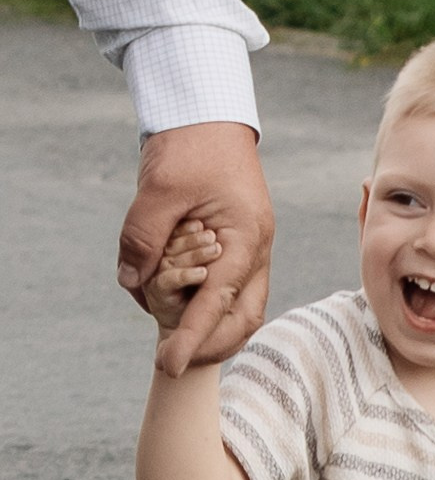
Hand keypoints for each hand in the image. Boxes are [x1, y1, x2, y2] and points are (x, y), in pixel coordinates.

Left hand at [117, 122, 273, 375]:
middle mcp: (256, 248)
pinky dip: (210, 307)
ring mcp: (252, 248)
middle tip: (171, 359)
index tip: (168, 364)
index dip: (192, 337)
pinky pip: (232, 289)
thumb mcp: (158, 189)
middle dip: (211, 345)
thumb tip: (133, 285)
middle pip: (244, 316)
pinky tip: (181, 310)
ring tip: (176, 342)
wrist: (208, 115)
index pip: (218, 301)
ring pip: (243, 307)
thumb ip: (144, 238)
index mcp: (245, 237)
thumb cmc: (190, 146)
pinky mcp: (240, 244)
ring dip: (213, 329)